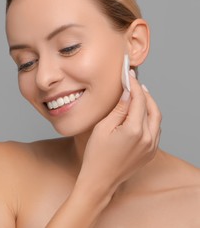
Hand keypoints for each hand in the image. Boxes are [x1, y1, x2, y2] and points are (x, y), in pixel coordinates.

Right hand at [79, 70, 161, 194]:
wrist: (100, 180)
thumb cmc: (96, 155)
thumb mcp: (103, 128)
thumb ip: (118, 109)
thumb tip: (127, 92)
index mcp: (135, 130)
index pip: (138, 99)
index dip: (134, 84)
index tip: (128, 73)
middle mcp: (148, 138)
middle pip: (152, 107)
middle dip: (143, 92)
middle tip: (134, 81)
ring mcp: (152, 146)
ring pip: (156, 118)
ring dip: (149, 104)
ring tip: (138, 95)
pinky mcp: (151, 152)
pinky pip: (155, 130)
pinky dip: (150, 118)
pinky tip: (140, 114)